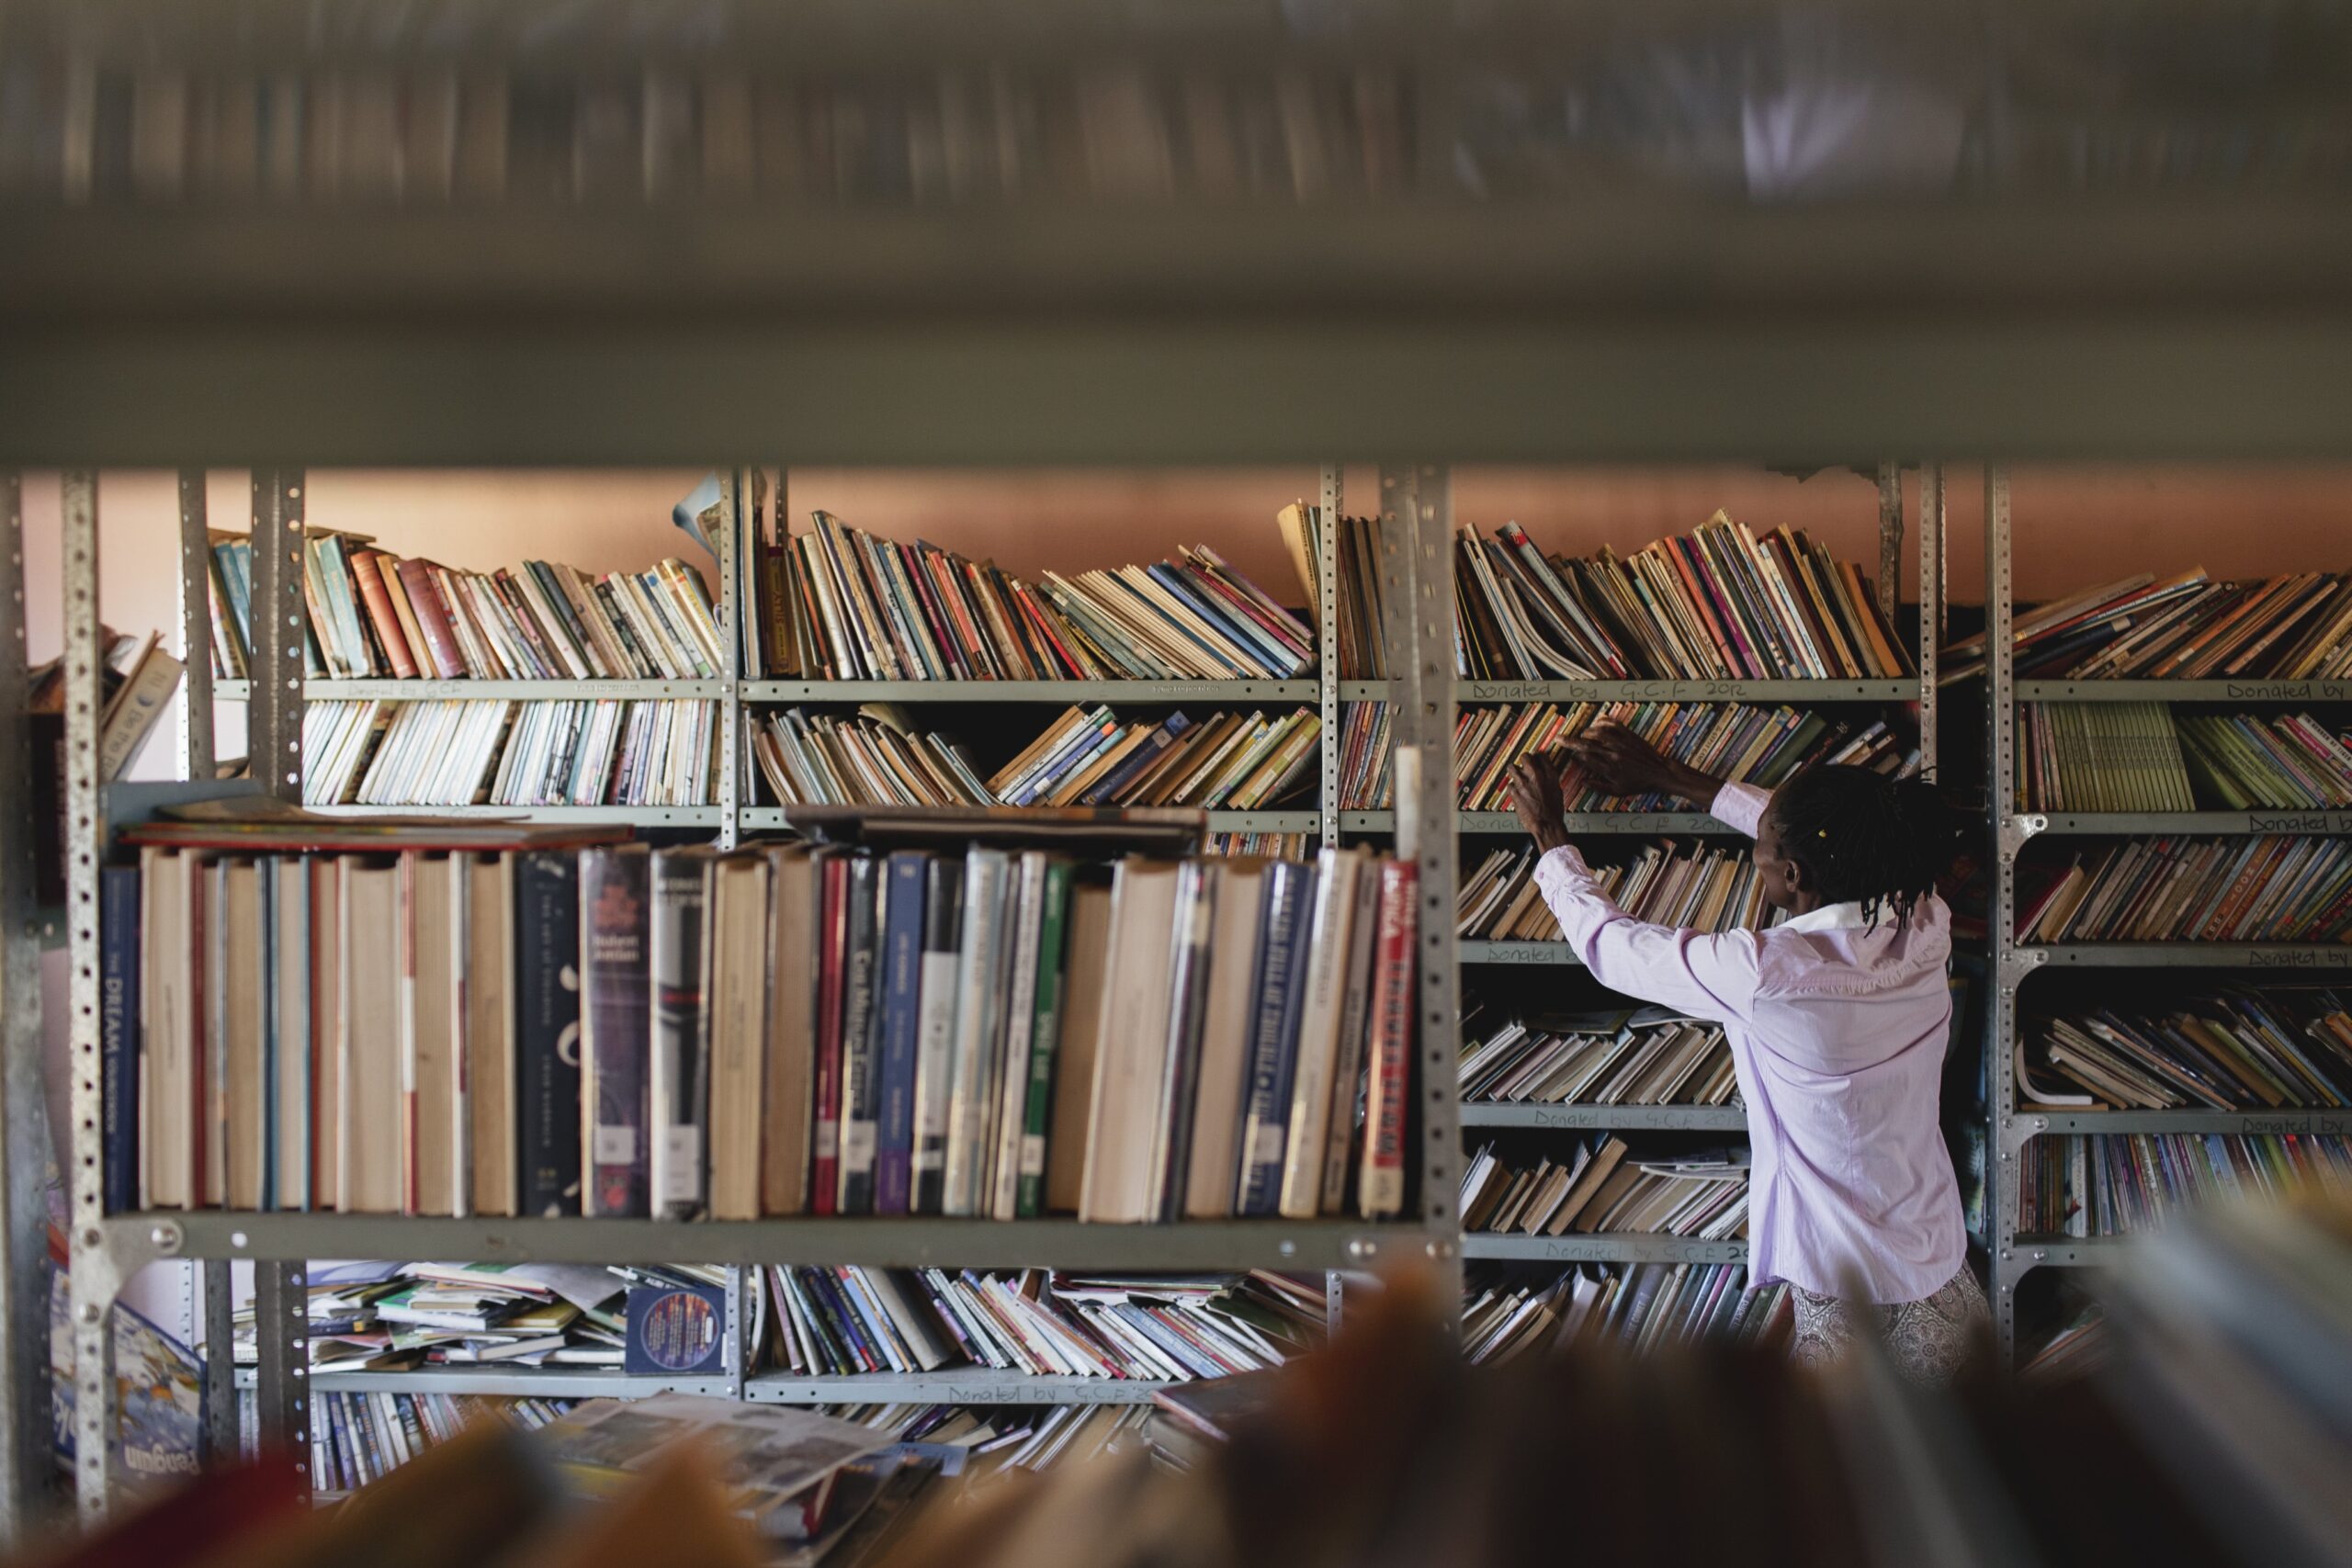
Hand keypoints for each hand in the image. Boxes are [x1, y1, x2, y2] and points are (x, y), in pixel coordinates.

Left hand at [1508, 751, 1569, 853]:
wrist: (1547, 824)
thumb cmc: (1554, 811)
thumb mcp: (1557, 790)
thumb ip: (1550, 779)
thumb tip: (1545, 775)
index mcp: (1550, 775)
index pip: (1541, 755)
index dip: (1537, 757)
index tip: (1536, 759)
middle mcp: (1536, 776)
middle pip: (1525, 757)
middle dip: (1524, 760)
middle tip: (1524, 765)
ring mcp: (1523, 783)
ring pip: (1512, 767)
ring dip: (1514, 771)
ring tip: (1516, 775)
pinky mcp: (1514, 792)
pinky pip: (1509, 784)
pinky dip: (1512, 788)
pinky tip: (1516, 792)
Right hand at [1560, 724, 1715, 803]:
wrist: (1660, 773)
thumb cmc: (1639, 784)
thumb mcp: (1618, 791)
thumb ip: (1598, 787)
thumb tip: (1583, 781)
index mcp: (1609, 769)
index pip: (1586, 759)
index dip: (1575, 756)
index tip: (1569, 755)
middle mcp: (1613, 755)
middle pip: (1587, 746)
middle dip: (1570, 742)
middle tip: (1559, 738)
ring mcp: (1622, 744)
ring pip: (1598, 733)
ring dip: (1587, 732)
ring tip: (1582, 734)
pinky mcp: (1629, 736)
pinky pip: (1613, 724)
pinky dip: (1603, 721)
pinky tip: (1597, 723)